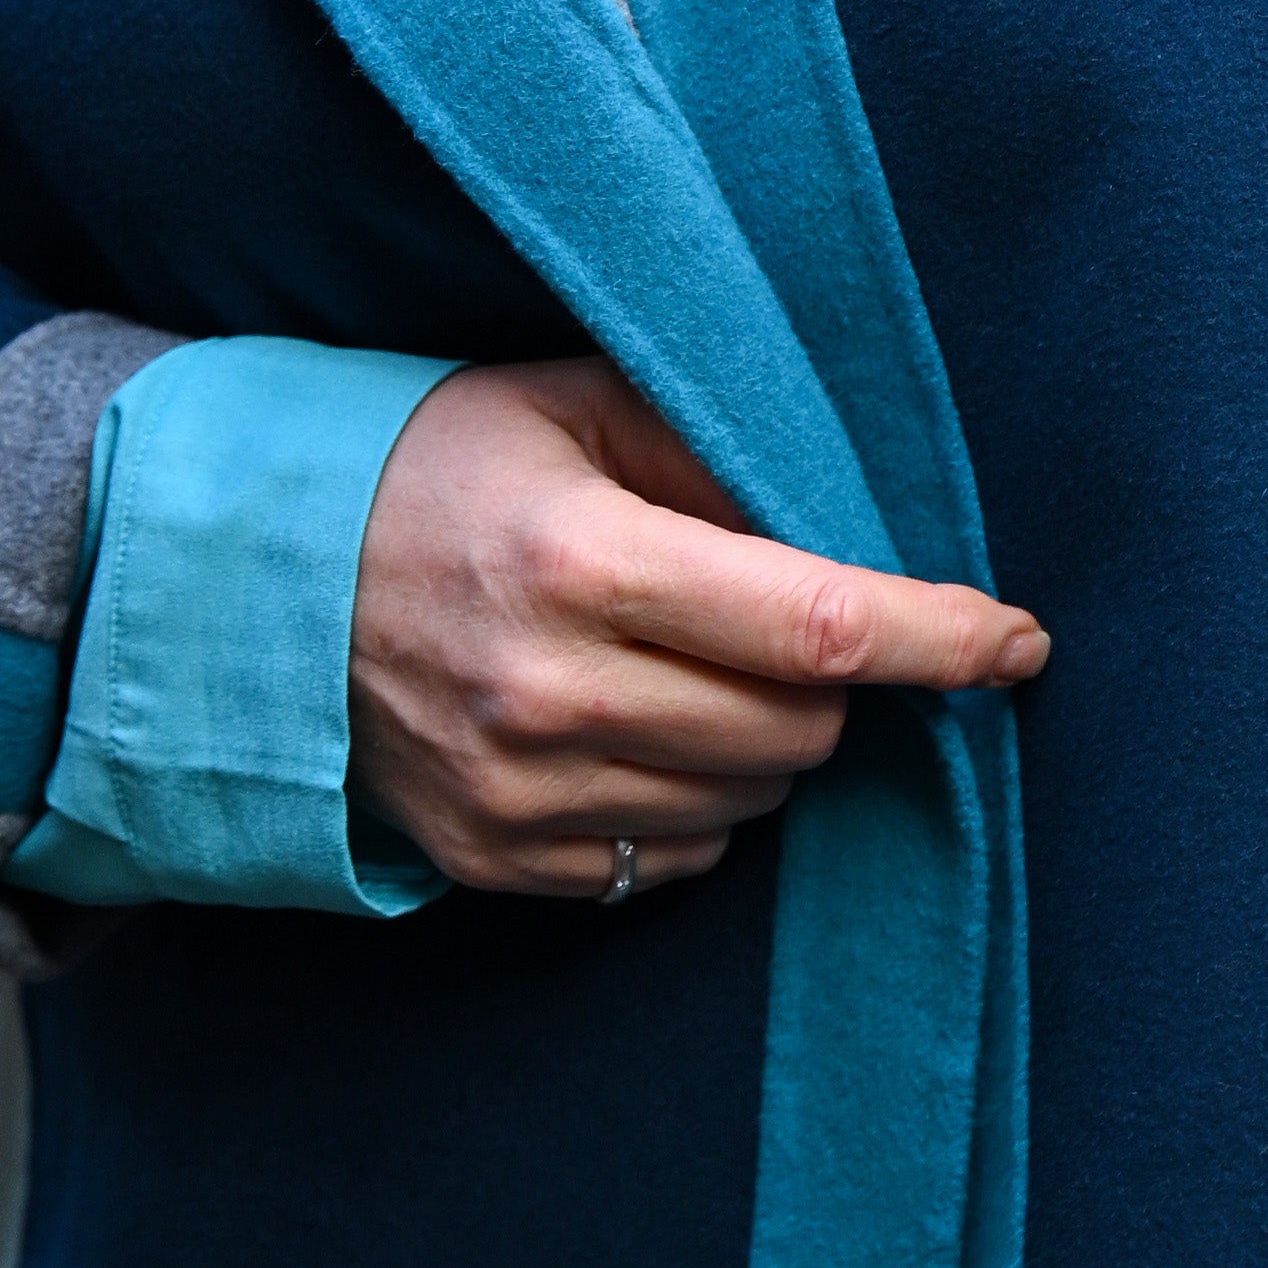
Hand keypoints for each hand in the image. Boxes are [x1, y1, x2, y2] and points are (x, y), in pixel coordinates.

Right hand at [346, 352, 1045, 902]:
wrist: (248, 582)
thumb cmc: (436, 465)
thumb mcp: (574, 403)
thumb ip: (719, 448)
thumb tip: (860, 518)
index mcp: (581, 560)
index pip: (817, 628)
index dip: (940, 640)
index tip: (1019, 641)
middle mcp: (550, 693)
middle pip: (796, 734)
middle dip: (832, 685)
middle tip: (790, 623)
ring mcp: (518, 792)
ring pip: (745, 807)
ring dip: (763, 748)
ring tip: (690, 667)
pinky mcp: (495, 858)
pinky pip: (668, 864)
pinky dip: (690, 804)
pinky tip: (637, 729)